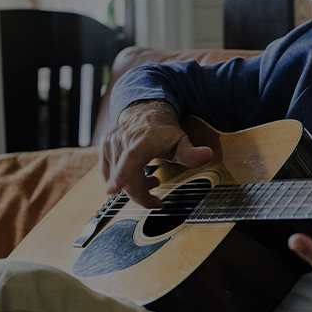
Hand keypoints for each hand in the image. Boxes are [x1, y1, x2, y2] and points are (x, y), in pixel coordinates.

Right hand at [99, 101, 213, 207]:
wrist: (144, 111)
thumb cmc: (163, 129)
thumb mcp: (181, 140)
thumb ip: (191, 152)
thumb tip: (207, 155)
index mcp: (142, 140)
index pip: (130, 159)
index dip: (121, 176)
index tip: (112, 190)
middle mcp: (123, 140)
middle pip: (125, 178)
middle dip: (140, 195)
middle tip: (156, 200)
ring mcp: (110, 144)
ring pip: (116, 179)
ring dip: (133, 187)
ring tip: (150, 180)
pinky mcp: (103, 149)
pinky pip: (108, 174)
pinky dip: (121, 180)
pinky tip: (135, 175)